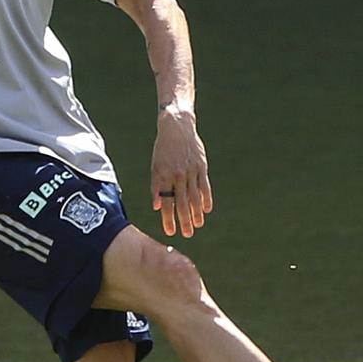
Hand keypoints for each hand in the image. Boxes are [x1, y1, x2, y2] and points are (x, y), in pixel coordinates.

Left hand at [151, 108, 211, 237]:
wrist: (177, 127)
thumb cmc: (163, 149)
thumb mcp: (155, 166)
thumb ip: (156, 186)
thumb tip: (157, 206)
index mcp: (163, 175)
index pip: (166, 202)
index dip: (168, 218)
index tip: (170, 232)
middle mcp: (177, 175)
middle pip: (181, 202)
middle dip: (184, 220)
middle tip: (187, 234)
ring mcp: (191, 171)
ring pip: (194, 196)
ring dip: (196, 212)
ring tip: (198, 225)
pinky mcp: (201, 166)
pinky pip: (204, 186)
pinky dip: (206, 198)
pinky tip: (207, 209)